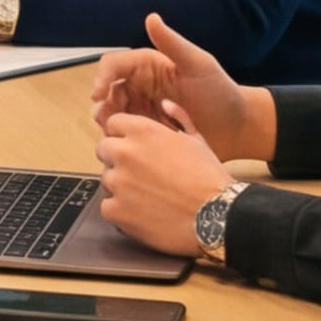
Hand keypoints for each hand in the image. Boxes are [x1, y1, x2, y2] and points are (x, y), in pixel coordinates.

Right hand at [89, 14, 275, 165]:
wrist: (237, 127)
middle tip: (110, 121)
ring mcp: (143, 110)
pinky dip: (123, 138)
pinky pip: (126, 134)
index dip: (102, 77)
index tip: (100, 95)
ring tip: (122, 133)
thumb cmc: (220, 92)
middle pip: (107, 92)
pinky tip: (133, 144)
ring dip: (110, 123)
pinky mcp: (147, 132)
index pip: (113, 65)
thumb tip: (151, 17)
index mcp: (148, 66)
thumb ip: (173, 43)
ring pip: (112, 114)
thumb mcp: (199, 65)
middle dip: (104, 105)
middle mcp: (140, 86)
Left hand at [97, 112, 258, 258]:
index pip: (113, 124)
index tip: (136, 147)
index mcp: (143, 132)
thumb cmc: (209, 178)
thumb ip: (178, 117)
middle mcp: (125, 153)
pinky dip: (121, 211)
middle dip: (118, 158)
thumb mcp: (197, 140)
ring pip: (107, 179)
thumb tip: (165, 105)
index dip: (125, 135)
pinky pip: (107, 207)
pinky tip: (142, 213)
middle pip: (104, 150)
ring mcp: (118, 182)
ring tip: (148, 195)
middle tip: (141, 173)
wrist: (216, 216)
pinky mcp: (116, 210)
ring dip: (121, 185)